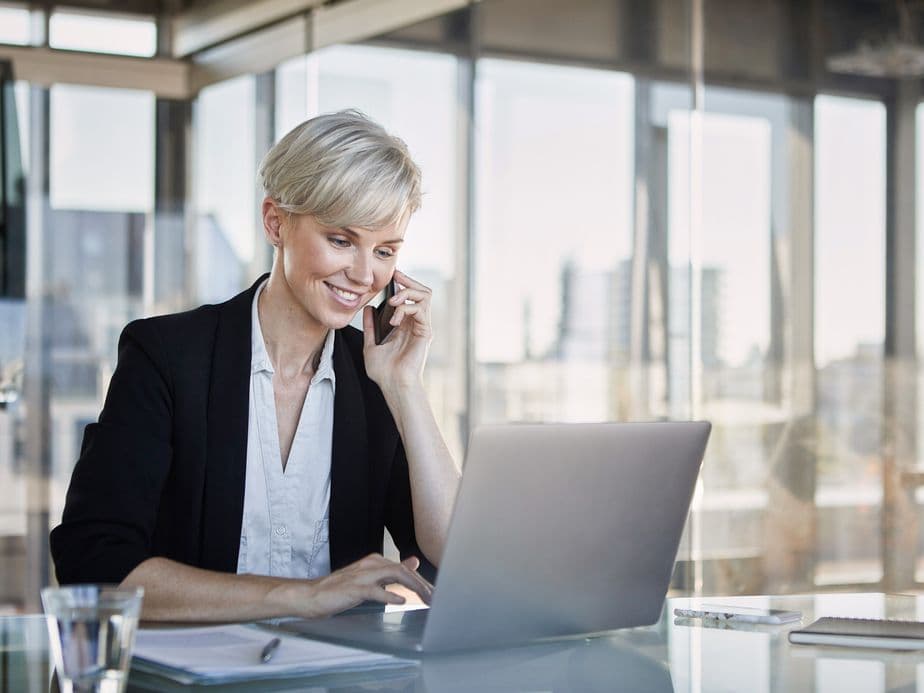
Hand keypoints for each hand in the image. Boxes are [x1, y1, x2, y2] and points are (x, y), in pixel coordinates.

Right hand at [281, 554, 432, 618]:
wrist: (313, 596)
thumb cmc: (340, 590)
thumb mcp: (370, 578)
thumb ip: (391, 571)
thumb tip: (413, 563)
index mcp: (375, 561)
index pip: (404, 569)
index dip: (421, 580)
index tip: (434, 593)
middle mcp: (371, 564)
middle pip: (403, 571)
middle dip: (422, 584)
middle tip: (436, 597)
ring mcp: (362, 575)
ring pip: (393, 575)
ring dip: (413, 587)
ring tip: (426, 597)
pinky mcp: (353, 589)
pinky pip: (374, 590)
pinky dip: (389, 595)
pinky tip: (401, 601)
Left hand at [363, 270, 432, 390]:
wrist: (393, 385)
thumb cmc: (384, 372)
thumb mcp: (370, 345)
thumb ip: (370, 327)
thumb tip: (367, 309)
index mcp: (406, 325)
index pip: (411, 297)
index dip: (404, 283)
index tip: (392, 275)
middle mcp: (417, 324)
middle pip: (422, 292)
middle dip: (409, 281)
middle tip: (396, 277)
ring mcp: (423, 327)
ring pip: (425, 296)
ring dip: (407, 293)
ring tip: (393, 302)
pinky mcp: (425, 332)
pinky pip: (421, 310)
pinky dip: (406, 309)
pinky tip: (394, 318)